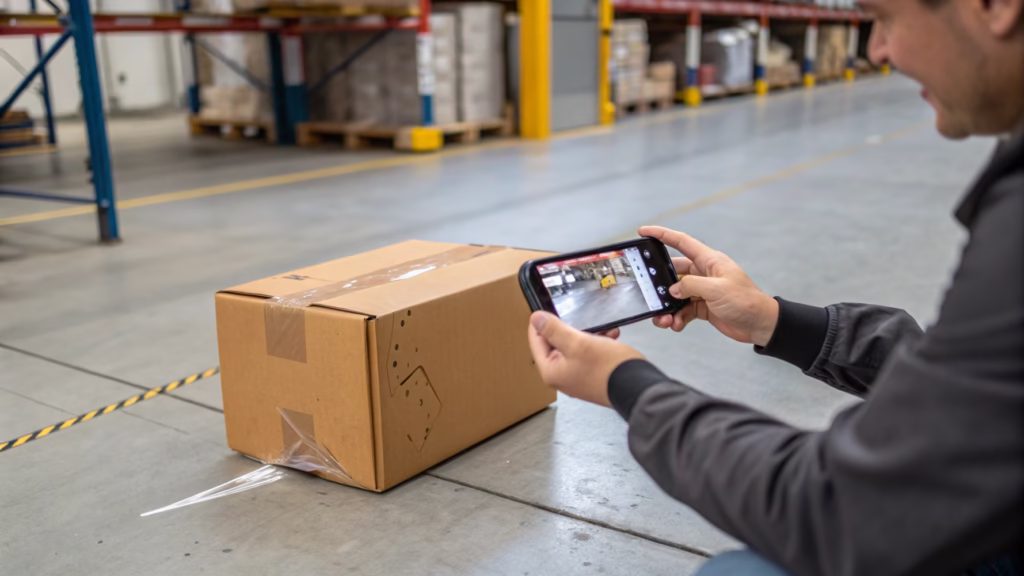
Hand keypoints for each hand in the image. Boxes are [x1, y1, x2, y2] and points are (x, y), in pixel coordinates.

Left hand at [527, 312, 642, 406]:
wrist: (637, 388)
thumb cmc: (607, 368)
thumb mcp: (578, 342)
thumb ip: (554, 330)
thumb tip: (535, 319)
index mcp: (551, 371)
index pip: (536, 341)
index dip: (542, 323)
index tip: (549, 308)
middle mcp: (561, 376)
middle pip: (555, 344)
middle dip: (571, 327)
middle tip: (581, 317)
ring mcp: (577, 377)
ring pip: (574, 347)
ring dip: (587, 333)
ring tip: (602, 327)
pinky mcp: (592, 376)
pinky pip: (589, 354)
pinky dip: (598, 343)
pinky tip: (611, 335)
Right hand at [640, 226, 779, 346]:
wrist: (760, 325)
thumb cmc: (745, 301)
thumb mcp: (717, 289)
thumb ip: (691, 286)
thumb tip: (673, 290)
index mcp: (709, 261)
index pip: (681, 242)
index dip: (662, 235)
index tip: (644, 231)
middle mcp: (703, 273)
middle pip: (673, 272)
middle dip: (660, 284)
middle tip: (647, 292)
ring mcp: (702, 290)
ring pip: (676, 295)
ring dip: (667, 307)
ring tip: (664, 320)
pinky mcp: (702, 307)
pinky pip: (683, 309)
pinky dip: (677, 317)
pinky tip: (676, 325)